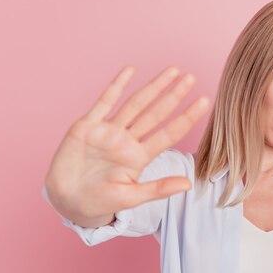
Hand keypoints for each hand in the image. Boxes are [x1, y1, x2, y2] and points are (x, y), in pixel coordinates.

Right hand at [43, 65, 208, 223]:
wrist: (68, 200)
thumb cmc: (100, 202)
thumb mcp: (131, 197)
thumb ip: (158, 189)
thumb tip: (188, 185)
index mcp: (140, 157)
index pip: (169, 133)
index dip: (186, 117)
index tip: (204, 102)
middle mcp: (127, 140)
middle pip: (155, 113)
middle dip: (173, 95)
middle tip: (191, 78)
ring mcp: (108, 131)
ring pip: (135, 103)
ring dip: (153, 87)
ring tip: (172, 71)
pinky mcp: (87, 126)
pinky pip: (104, 102)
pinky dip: (116, 86)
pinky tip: (130, 70)